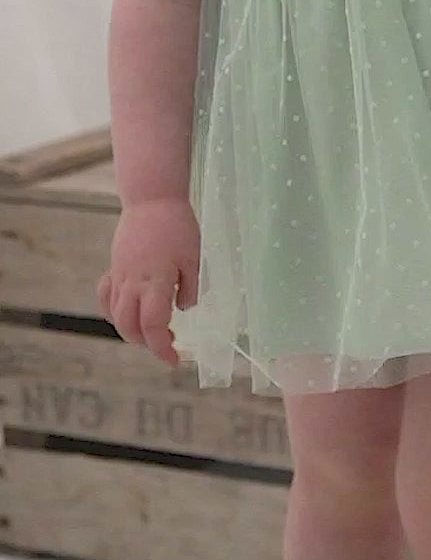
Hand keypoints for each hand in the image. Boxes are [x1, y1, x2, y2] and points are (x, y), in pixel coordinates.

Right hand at [96, 197, 200, 368]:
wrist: (152, 199)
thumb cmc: (178, 226)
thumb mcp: (195, 257)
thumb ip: (190, 287)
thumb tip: (184, 309)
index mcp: (155, 281)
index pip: (154, 326)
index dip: (163, 348)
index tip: (175, 360)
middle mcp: (133, 283)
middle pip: (130, 327)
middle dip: (147, 343)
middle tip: (169, 342)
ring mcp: (120, 276)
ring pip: (116, 315)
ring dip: (131, 330)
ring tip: (152, 329)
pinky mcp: (115, 267)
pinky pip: (107, 297)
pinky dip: (114, 311)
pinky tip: (129, 311)